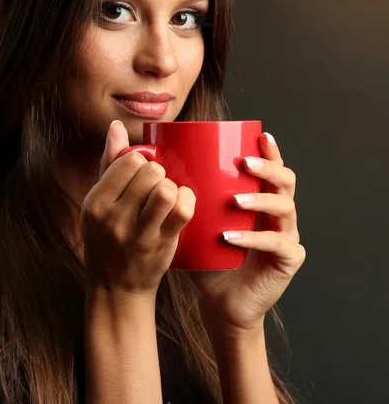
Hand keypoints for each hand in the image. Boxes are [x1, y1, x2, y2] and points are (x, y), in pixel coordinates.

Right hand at [80, 120, 195, 297]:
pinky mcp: (161, 245)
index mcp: (95, 202)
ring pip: (165, 190)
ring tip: (166, 194)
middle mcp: (113, 218)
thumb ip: (109, 163)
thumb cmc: (107, 238)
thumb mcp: (98, 202)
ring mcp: (138, 234)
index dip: (141, 161)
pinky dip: (187, 200)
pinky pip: (182, 210)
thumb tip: (116, 125)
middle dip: (158, 172)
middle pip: (150, 172)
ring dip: (171, 186)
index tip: (141, 171)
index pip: (128, 161)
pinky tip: (181, 203)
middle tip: (155, 184)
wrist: (115, 287)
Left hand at [190, 132, 305, 332]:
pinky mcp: (288, 259)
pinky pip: (277, 244)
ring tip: (235, 201)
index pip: (271, 168)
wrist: (219, 301)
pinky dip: (253, 239)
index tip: (259, 136)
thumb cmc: (206, 258)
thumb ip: (180, 198)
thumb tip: (150, 170)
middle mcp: (277, 214)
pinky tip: (230, 237)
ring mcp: (286, 235)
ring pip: (285, 208)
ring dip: (260, 201)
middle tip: (244, 163)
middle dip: (268, 168)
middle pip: (286, 181)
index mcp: (259, 199)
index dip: (270, 151)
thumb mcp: (193, 222)